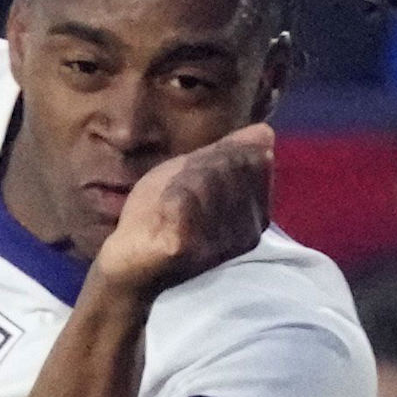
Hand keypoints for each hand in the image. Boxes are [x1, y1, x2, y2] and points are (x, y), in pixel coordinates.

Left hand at [88, 124, 275, 299]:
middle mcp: (250, 231)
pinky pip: (181, 197)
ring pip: (206, 177)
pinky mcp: (189, 246)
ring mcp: (222, 242)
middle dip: (198, 164)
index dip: (220, 152)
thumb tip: (266, 131)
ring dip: (179, 178)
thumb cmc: (163, 216)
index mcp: (258, 216)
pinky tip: (161, 209)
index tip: (197, 169)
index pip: (254, 158)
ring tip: (168, 198)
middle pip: (229, 166)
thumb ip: (229, 154)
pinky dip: (167, 193)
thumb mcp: (197, 177)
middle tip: (177, 185)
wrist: (129, 266)